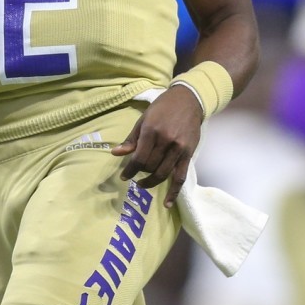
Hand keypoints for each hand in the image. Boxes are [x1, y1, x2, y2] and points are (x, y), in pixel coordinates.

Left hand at [111, 86, 203, 207]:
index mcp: (152, 131)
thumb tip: (116, 153)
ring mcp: (179, 149)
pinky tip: (167, 203)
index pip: (138, 158)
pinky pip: (180, 177)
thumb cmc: (162, 108)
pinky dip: (174, 192)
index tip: (124, 176)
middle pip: (150, 166)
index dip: (129, 170)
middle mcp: (166, 141)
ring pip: (163, 174)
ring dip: (151, 182)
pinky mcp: (189, 155)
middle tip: (135, 173)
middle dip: (140, 172)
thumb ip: (131, 139)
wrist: (188, 101)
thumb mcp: (144, 119)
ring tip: (142, 183)